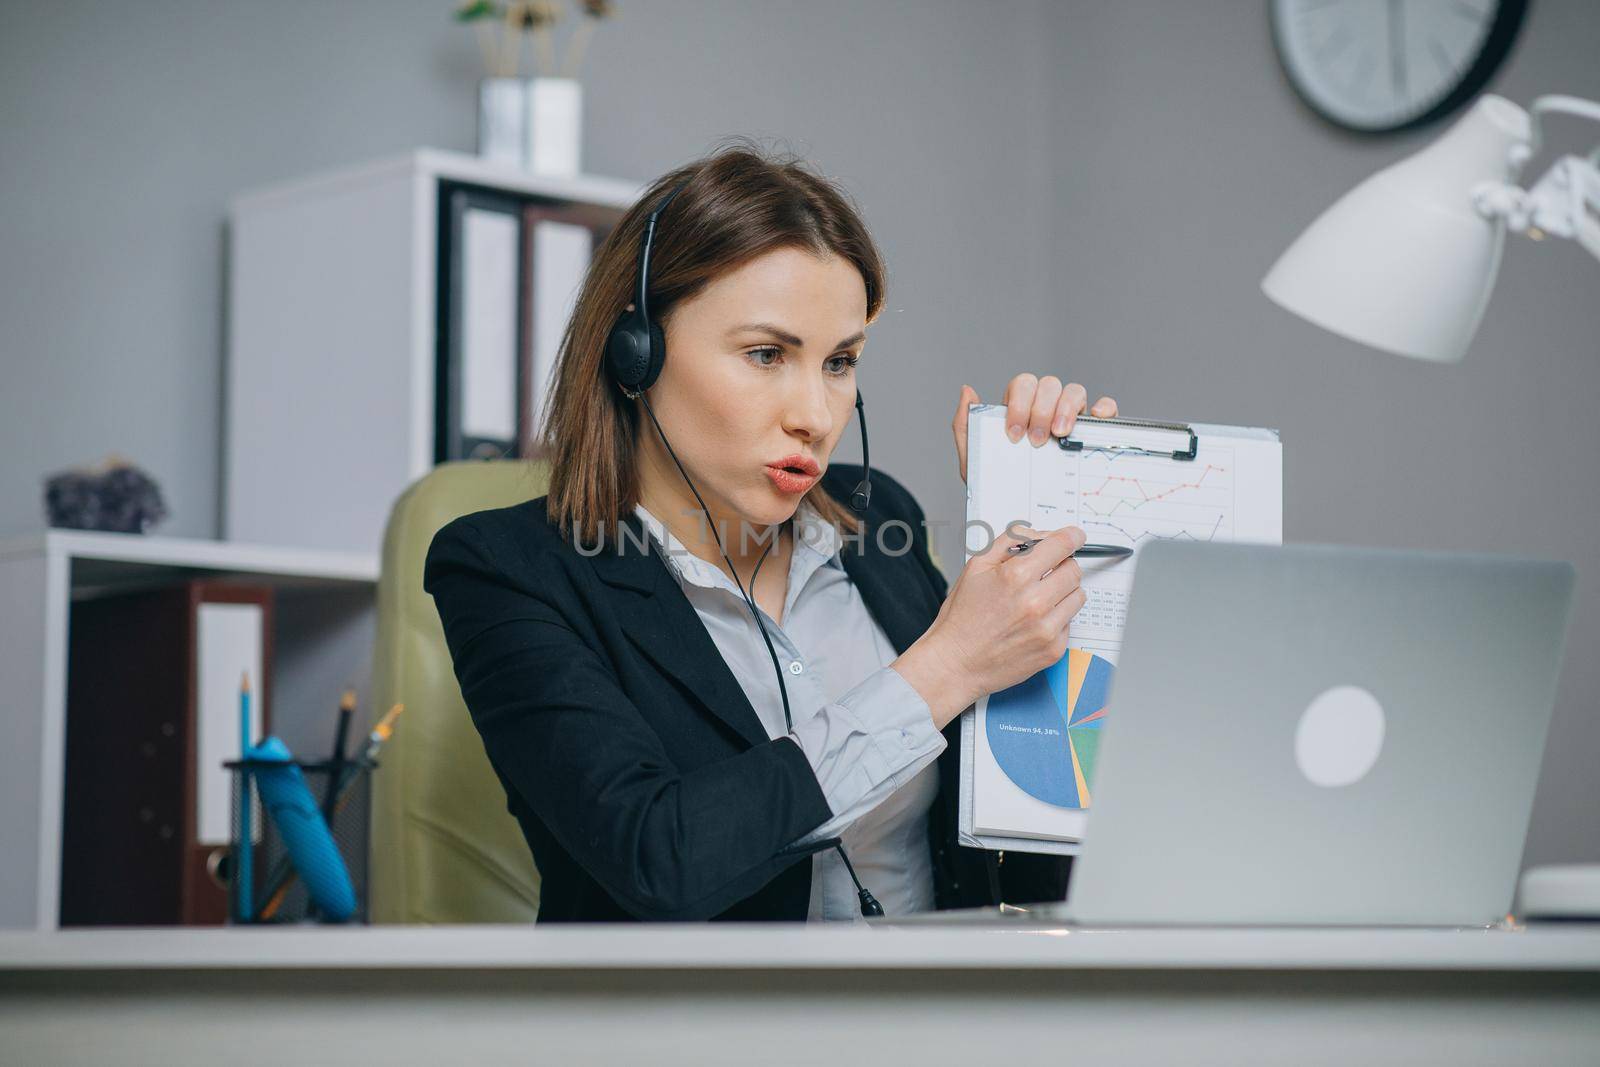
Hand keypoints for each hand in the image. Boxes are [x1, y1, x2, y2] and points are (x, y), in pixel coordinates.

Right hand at [892, 522, 1087, 729]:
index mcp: (1015, 577)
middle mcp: (1035, 602)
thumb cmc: (962, 618)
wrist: (955, 663)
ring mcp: (1047, 628)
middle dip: (1062, 565)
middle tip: (1045, 573)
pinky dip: (1057, 618)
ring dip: (1063, 592)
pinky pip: (1070, 622)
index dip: (1071, 536)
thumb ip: (1009, 542)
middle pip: (1073, 569)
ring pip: (1078, 595)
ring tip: (1039, 599)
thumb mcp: (975, 567)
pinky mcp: (1054, 649)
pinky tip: (1034, 622)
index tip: (1075, 536)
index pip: (1061, 545)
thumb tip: (1039, 536)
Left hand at [952, 375, 1117, 482]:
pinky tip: (1095, 419)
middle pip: (1048, 385)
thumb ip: (965, 426)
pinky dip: (1103, 407)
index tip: (1014, 434)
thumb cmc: (1003, 485)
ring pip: (1074, 391)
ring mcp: (1072, 416)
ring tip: (1060, 435)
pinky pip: (1106, 407)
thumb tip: (967, 392)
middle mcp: (1047, 407)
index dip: (1019, 403)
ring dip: (1066, 408)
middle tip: (1036, 441)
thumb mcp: (976, 460)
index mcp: (1020, 408)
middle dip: (1040, 410)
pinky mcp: (1095, 430)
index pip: (1022, 386)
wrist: (1024, 515)